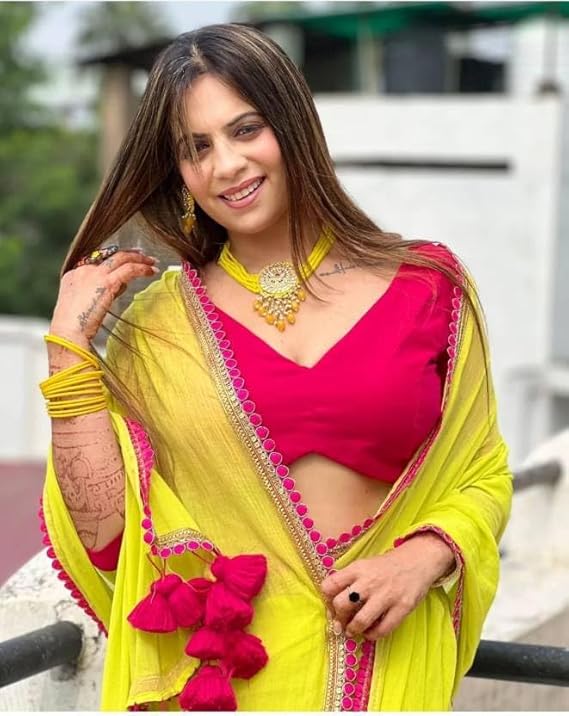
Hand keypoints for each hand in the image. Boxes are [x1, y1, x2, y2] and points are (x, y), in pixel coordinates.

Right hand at [50, 249, 158, 342]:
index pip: (98, 261)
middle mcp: (84, 270)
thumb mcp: (84, 304)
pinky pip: (129, 269)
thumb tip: (119, 286)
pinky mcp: (106, 282)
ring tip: (153, 263)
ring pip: (121, 258)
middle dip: (129, 254)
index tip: (128, 260)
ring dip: (140, 259)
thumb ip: (99, 292)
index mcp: (74, 275)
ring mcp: (95, 274)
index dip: (115, 260)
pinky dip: (142, 269)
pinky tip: (151, 272)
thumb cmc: (75, 326)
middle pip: (110, 255)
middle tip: (143, 255)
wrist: (68, 332)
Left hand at [320, 533, 454, 641]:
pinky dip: (372, 635)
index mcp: (358, 568)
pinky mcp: (402, 608)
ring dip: (352, 630)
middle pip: (342, 604)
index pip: (330, 584)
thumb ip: (349, 579)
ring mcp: (386, 595)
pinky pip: (382, 629)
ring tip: (352, 631)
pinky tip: (370, 632)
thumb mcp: (364, 565)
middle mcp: (369, 581)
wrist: (417, 562)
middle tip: (341, 622)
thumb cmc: (386, 566)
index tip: (331, 605)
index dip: (326, 598)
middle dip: (338, 617)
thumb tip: (331, 602)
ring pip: (360, 620)